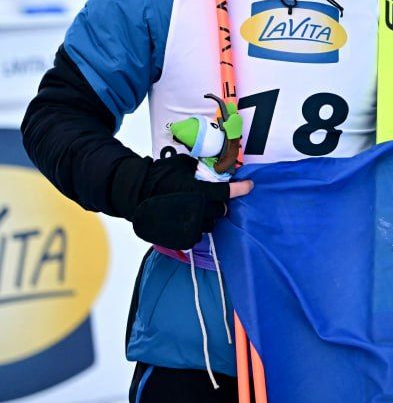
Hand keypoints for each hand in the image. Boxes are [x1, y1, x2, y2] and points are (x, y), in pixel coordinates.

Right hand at [121, 154, 251, 249]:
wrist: (134, 195)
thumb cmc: (157, 176)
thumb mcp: (180, 164)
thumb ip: (198, 166)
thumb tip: (210, 164)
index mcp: (199, 192)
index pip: (227, 193)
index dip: (241, 188)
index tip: (249, 186)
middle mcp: (197, 210)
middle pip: (222, 210)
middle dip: (221, 204)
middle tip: (213, 198)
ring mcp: (189, 226)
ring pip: (211, 224)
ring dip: (210, 217)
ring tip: (200, 210)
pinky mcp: (180, 238)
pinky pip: (197, 235)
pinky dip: (197, 228)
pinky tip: (190, 220)